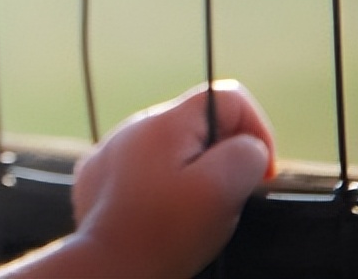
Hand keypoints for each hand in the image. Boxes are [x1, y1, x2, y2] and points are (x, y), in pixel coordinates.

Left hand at [71, 80, 275, 278]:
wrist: (106, 265)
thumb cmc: (164, 231)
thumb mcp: (221, 191)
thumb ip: (245, 156)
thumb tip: (248, 145)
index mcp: (165, 121)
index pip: (228, 96)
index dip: (257, 131)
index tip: (258, 174)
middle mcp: (134, 125)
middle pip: (200, 124)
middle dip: (222, 156)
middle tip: (222, 199)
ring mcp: (112, 148)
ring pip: (171, 147)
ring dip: (189, 172)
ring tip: (186, 211)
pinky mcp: (99, 172)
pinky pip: (141, 167)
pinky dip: (158, 186)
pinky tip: (155, 214)